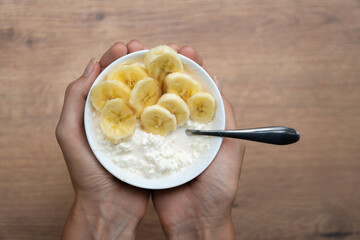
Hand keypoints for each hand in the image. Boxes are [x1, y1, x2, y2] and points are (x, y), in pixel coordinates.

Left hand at [56, 40, 149, 238]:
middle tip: (147, 48)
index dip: (114, 59)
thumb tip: (90, 67)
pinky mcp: (153, 139)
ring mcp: (138, 127)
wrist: (111, 206)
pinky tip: (176, 89)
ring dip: (156, 76)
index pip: (105, 77)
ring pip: (148, 95)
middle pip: (129, 82)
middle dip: (138, 62)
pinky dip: (168, 100)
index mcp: (98, 111)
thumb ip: (73, 100)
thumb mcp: (69, 134)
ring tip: (165, 62)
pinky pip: (161, 115)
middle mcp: (119, 116)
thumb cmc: (86, 173)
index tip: (124, 46)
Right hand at [152, 44, 244, 239]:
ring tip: (137, 64)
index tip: (182, 50)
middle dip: (163, 69)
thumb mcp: (231, 148)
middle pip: (172, 91)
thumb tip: (215, 80)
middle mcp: (182, 126)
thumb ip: (227, 117)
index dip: (189, 67)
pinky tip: (126, 94)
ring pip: (153, 104)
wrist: (194, 220)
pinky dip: (133, 109)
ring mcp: (163, 137)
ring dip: (146, 83)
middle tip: (153, 50)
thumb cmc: (217, 188)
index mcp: (203, 123)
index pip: (196, 87)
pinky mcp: (147, 150)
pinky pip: (140, 127)